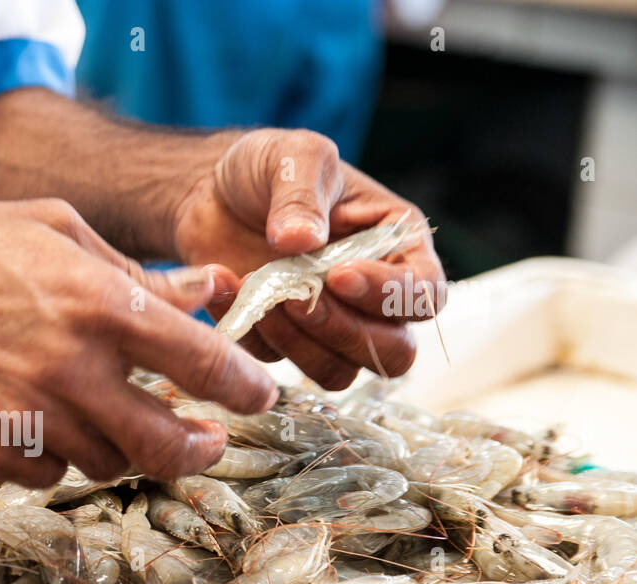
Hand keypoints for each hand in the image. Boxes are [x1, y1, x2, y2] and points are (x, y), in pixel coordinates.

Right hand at [0, 199, 276, 486]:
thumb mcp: (56, 230)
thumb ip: (138, 270)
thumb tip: (209, 286)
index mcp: (96, 307)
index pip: (201, 363)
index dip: (244, 388)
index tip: (258, 397)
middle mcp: (68, 371)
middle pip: (164, 444)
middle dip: (199, 449)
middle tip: (207, 440)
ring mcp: (25, 420)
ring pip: (106, 465)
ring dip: (121, 447)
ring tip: (108, 415)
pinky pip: (47, 476)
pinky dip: (58, 457)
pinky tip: (42, 422)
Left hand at [172, 129, 445, 389]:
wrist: (212, 192)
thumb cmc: (268, 168)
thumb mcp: (292, 157)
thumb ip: (301, 193)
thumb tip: (301, 241)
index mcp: (397, 245)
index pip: (425, 294)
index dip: (390, 296)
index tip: (338, 275)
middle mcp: (372, 296)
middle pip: (394, 352)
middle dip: (346, 333)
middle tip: (297, 299)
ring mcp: (328, 324)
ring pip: (339, 371)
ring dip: (301, 345)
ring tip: (262, 297)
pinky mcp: (283, 341)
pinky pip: (279, 363)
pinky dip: (255, 336)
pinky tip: (231, 290)